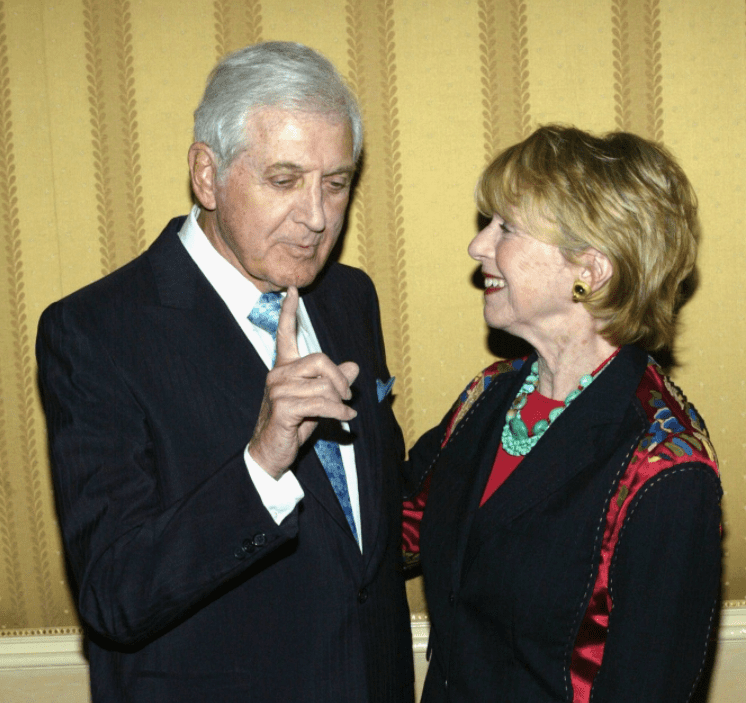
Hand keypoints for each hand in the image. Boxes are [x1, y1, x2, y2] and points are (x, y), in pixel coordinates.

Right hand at [248, 287, 359, 478]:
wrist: (271, 453)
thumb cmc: (293, 425)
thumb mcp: (318, 401)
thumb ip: (333, 383)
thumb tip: (354, 365)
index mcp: (284, 368)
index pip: (285, 334)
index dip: (289, 312)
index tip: (293, 290)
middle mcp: (278, 375)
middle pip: (319, 359)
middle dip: (339, 378)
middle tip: (347, 395)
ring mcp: (278, 391)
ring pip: (323, 385)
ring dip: (339, 401)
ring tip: (344, 412)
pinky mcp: (283, 408)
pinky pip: (321, 403)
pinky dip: (338, 412)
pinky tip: (346, 418)